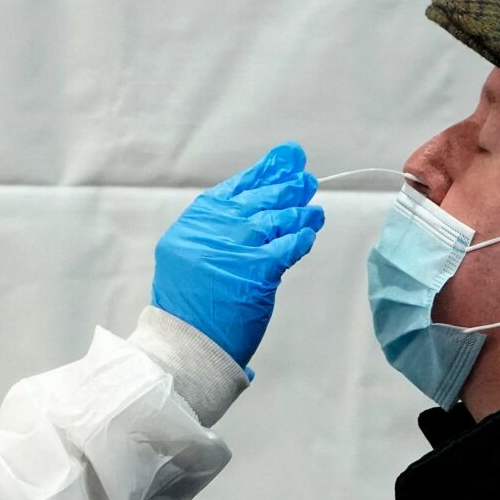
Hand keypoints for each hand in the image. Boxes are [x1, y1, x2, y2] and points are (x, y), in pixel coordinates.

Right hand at [152, 143, 323, 367]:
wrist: (185, 341)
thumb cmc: (188, 305)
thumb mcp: (187, 257)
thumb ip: (214, 232)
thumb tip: (253, 211)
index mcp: (194, 222)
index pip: (234, 188)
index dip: (263, 172)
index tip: (284, 158)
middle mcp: (213, 228)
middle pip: (258, 198)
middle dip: (286, 186)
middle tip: (306, 180)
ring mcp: (235, 246)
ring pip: (277, 218)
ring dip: (299, 212)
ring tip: (314, 210)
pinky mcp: (257, 269)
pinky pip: (288, 246)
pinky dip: (302, 238)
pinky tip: (310, 233)